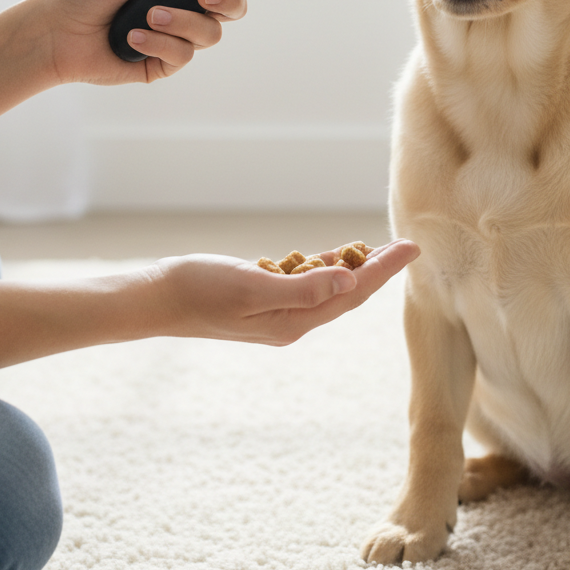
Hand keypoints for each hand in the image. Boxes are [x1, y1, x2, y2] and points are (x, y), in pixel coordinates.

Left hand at [38, 0, 274, 85]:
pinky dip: (159, 42)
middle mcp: (184, 9)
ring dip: (181, 22)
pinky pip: (183, 55)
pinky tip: (133, 37)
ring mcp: (176, 38)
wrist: (55, 32)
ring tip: (147, 16)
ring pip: (210, 34)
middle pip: (232, 8)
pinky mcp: (163, 64)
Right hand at [145, 240, 419, 344]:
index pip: (352, 293)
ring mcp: (276, 311)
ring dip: (355, 267)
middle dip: (378, 269)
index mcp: (293, 322)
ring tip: (381, 249)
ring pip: (328, 287)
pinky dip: (324, 267)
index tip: (411, 249)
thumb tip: (348, 279)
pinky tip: (335, 255)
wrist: (158, 299)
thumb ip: (302, 288)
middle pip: (347, 293)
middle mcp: (291, 321)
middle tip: (407, 246)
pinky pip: (305, 282)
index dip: (384, 270)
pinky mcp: (262, 298)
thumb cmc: (200, 290)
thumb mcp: (252, 287)